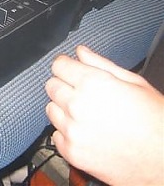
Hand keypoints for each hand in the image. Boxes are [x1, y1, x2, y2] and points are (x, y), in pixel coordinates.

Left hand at [45, 45, 163, 185]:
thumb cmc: (156, 122)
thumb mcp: (135, 83)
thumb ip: (101, 65)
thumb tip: (80, 52)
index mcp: (93, 84)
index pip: (58, 65)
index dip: (66, 65)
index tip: (71, 69)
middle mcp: (77, 106)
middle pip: (51, 85)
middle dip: (64, 85)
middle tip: (82, 92)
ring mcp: (72, 131)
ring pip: (50, 109)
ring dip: (63, 108)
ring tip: (86, 114)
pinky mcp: (71, 152)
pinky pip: (55, 134)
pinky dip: (66, 132)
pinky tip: (86, 132)